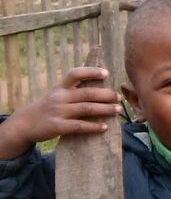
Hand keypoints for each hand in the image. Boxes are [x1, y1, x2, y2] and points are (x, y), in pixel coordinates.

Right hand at [0, 67, 121, 160]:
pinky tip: (104, 127)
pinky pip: (79, 126)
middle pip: (87, 93)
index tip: (106, 73)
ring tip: (118, 110)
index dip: (91, 71)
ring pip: (86, 109)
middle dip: (106, 95)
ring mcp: (58, 112)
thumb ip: (73, 91)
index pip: (75, 74)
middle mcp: (59, 98)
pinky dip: (94, 127)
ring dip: (105, 109)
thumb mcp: (56, 95)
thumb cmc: (47, 108)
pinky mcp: (57, 126)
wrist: (23, 124)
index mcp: (60, 88)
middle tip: (119, 97)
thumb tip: (101, 88)